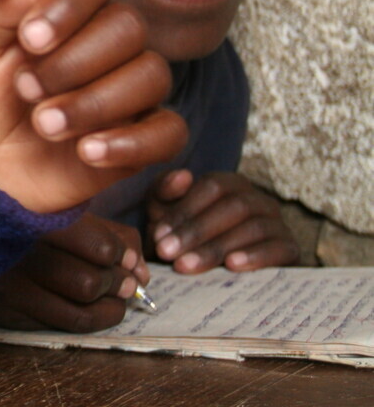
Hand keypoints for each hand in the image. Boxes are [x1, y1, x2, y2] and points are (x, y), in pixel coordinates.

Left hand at [0, 0, 186, 212]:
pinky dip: (132, 143)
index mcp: (63, 7)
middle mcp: (104, 40)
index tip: (29, 40)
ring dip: (95, 103)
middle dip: (74, 61)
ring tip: (43, 124)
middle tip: (25, 89)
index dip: (69, 4)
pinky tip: (86, 152)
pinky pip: (170, 132)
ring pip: (152, 76)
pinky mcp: (139, 137)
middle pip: (128, 27)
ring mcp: (127, 88)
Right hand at [0, 213, 146, 331]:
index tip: (123, 256)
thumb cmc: (15, 214)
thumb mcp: (59, 209)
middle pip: (92, 282)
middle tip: (122, 280)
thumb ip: (108, 233)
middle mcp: (18, 253)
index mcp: (34, 215)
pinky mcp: (2, 312)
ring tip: (114, 296)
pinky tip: (93, 308)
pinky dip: (88, 319)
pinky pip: (59, 325)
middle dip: (117, 283)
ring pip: (80, 309)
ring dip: (110, 307)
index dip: (122, 255)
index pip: (100, 247)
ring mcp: (7, 286)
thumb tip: (141, 271)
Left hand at [149, 170, 298, 272]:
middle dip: (195, 231)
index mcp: (230, 184)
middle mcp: (257, 199)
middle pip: (232, 207)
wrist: (214, 273)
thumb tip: (182, 176)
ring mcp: (276, 223)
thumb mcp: (166, 214)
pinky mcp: (290, 249)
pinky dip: (255, 256)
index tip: (159, 234)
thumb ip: (165, 192)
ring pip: (252, 228)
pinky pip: (278, 248)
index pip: (213, 186)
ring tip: (187, 265)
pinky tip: (231, 266)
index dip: (185, 209)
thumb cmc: (186, 237)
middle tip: (167, 253)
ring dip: (216, 247)